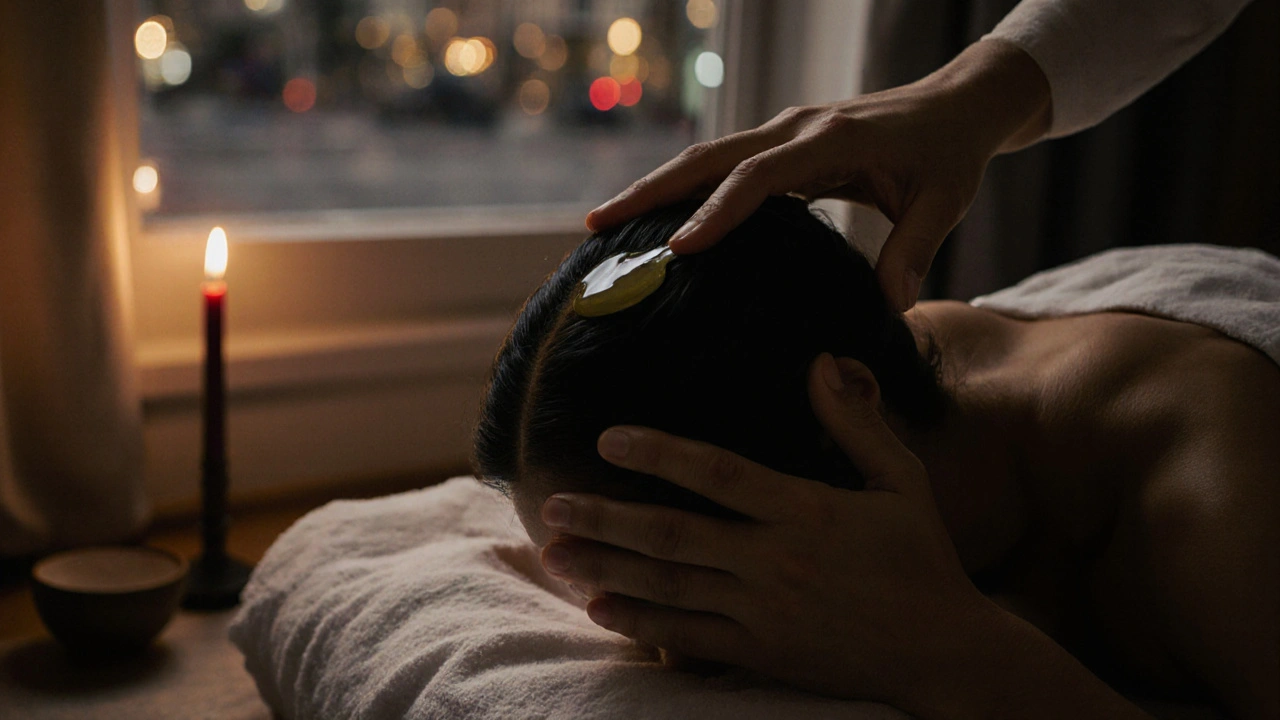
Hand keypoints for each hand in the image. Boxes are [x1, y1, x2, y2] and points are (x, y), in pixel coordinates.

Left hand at [538, 353, 995, 712]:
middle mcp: (776, 560)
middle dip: (606, 519)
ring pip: (669, 586)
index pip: (719, 474)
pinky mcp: (763, 652)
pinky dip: (641, 625)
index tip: (609, 439)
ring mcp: (764, 611)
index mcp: (807, 510)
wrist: (943, 652)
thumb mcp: (900, 480)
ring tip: (553, 554)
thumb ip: (855, 422)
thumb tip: (820, 360)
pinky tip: (599, 609)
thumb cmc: (923, 557)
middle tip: (553, 506)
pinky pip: (689, 638)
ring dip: (607, 568)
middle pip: (673, 535)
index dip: (660, 453)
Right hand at [585, 39, 1049, 310]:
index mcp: (830, 139)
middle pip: (708, 157)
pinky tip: (657, 220)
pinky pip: (722, 165)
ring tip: (605, 223)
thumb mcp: (944, 202)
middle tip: (597, 225)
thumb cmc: (950, 154)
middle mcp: (795, 128)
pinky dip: (684, 189)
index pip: (758, 175)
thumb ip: (915, 251)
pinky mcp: (782, 143)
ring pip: (705, 157)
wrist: (955, 104)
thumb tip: (889, 308)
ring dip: (655, 187)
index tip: (681, 249)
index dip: (717, 211)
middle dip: (650, 190)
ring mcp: (784, 131)